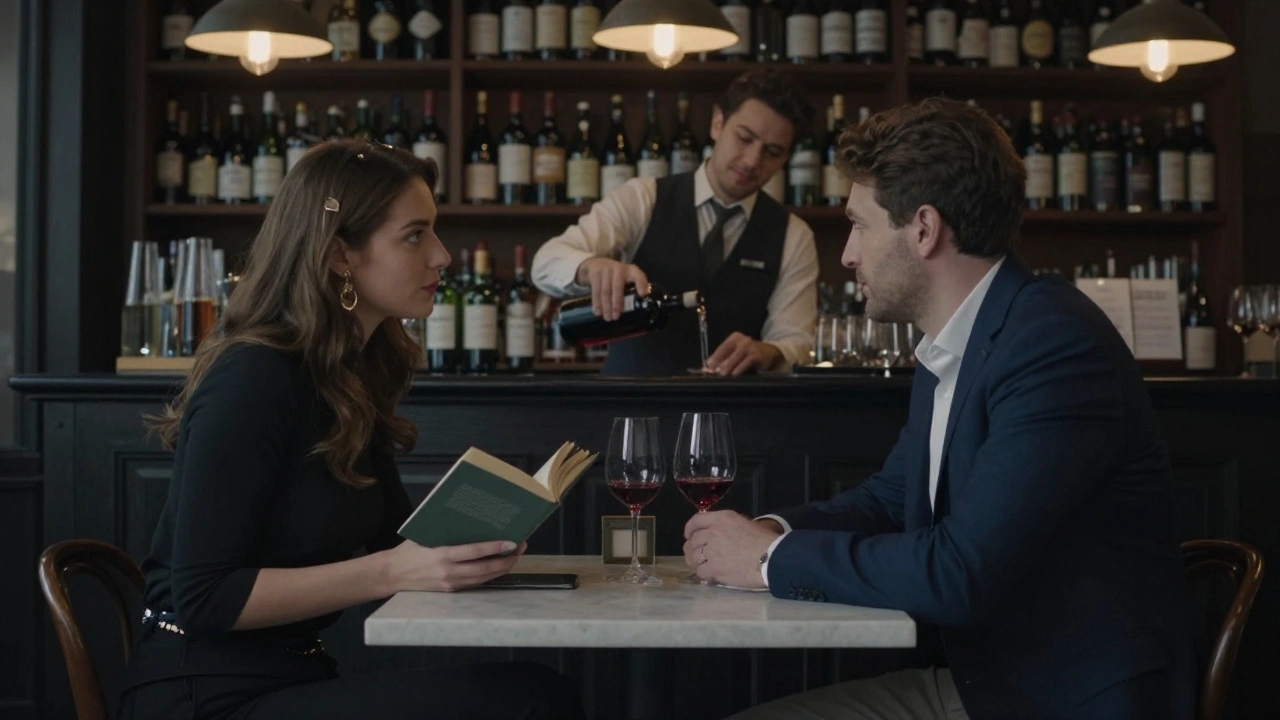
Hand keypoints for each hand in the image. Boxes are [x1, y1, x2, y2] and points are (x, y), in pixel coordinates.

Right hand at [383, 539, 526, 592]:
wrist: (392, 574)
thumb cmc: (409, 549)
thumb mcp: (425, 535)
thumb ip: (448, 530)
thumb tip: (472, 516)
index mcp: (441, 555)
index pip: (475, 552)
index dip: (495, 548)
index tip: (512, 542)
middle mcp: (448, 572)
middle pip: (485, 569)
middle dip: (506, 559)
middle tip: (521, 547)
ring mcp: (451, 584)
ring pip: (484, 578)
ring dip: (502, 568)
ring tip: (515, 556)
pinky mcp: (452, 590)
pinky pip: (476, 583)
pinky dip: (490, 575)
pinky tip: (499, 566)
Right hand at [574, 257, 649, 321]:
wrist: (597, 263)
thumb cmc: (616, 276)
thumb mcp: (625, 278)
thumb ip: (631, 290)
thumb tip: (634, 311)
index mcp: (631, 271)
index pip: (638, 275)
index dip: (641, 284)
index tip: (642, 294)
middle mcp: (619, 269)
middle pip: (617, 287)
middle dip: (616, 304)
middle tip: (616, 317)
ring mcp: (606, 270)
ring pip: (605, 291)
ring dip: (606, 306)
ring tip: (607, 318)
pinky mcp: (595, 274)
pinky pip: (596, 291)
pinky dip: (597, 303)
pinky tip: (598, 312)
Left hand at [683, 511, 779, 588]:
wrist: (772, 558)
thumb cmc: (764, 540)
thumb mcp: (744, 523)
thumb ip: (727, 526)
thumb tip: (717, 532)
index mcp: (721, 519)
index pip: (696, 520)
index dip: (689, 528)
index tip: (688, 534)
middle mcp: (713, 532)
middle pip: (693, 540)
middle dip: (692, 547)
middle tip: (696, 553)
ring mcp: (712, 551)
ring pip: (693, 556)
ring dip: (694, 560)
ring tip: (700, 564)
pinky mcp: (714, 568)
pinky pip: (700, 570)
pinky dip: (702, 572)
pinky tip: (708, 573)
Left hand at [705, 333, 782, 375]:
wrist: (769, 352)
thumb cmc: (749, 353)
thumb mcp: (736, 352)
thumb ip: (724, 358)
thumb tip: (709, 367)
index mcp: (734, 337)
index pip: (722, 347)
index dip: (714, 356)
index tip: (708, 365)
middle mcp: (742, 340)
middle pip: (727, 351)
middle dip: (719, 362)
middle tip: (712, 371)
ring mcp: (750, 346)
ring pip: (735, 357)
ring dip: (727, 366)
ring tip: (721, 374)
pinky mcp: (756, 354)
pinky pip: (745, 362)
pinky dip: (739, 368)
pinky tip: (734, 374)